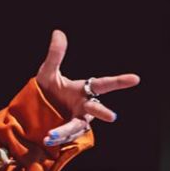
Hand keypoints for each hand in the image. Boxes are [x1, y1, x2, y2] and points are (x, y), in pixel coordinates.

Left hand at [36, 30, 140, 146]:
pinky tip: (49, 138)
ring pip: (77, 126)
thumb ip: (55, 55)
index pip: (104, 84)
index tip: (136, 78)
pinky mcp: (69, 133)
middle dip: (102, 112)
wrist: (34, 109)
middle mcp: (84, 106)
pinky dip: (59, 137)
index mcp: (83, 90)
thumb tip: (57, 32)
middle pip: (96, 109)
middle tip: (112, 116)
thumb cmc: (46, 89)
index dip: (119, 81)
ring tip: (52, 135)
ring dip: (66, 131)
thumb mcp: (48, 72)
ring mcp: (77, 121)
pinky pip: (67, 136)